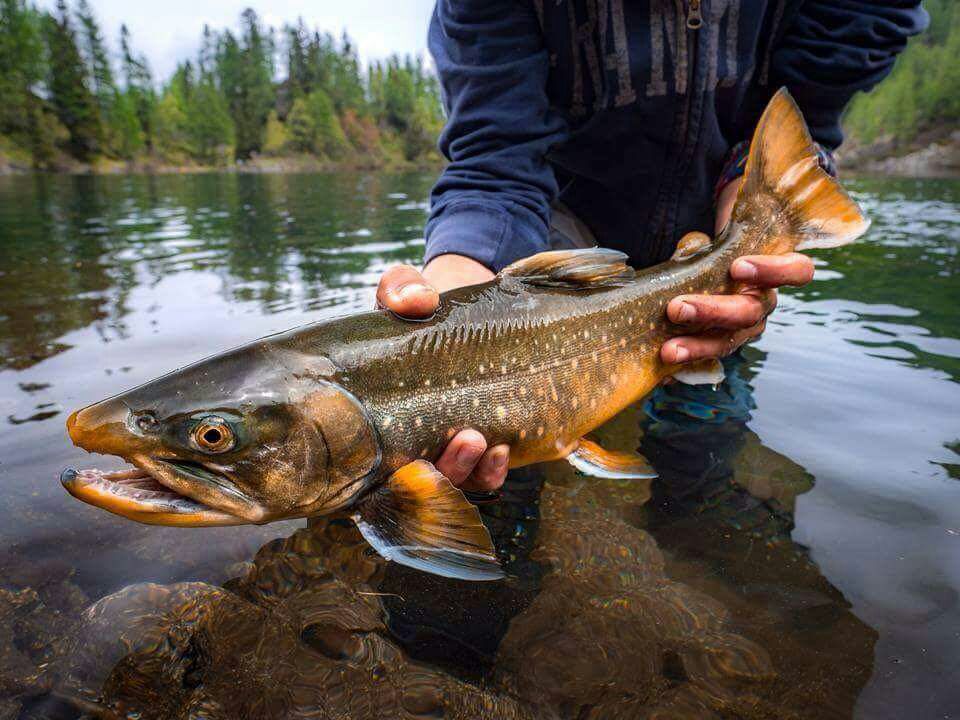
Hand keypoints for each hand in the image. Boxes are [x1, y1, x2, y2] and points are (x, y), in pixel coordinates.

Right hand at [376, 254, 508, 491]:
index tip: (406, 457)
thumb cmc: (426, 308)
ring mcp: (441, 448)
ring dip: (467, 471)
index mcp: (373, 411)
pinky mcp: (477, 451)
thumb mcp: (408, 291)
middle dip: (442, 469)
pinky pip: (482, 478)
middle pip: (414, 481)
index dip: (378, 474)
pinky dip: (491, 471)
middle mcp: (403, 439)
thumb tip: (413, 302)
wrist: (471, 311)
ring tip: (483, 442)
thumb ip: (401, 288)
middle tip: (466, 438)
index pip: (364, 461)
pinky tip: (503, 450)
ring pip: (450, 483)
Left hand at [660, 180, 813, 364]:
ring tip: (669, 351)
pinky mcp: (716, 346)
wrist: (687, 272)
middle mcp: (760, 303)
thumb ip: (719, 205)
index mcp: (771, 272)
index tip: (737, 268)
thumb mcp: (716, 222)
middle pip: (748, 312)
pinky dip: (684, 364)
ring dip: (696, 347)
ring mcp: (740, 329)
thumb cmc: (709, 241)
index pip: (797, 270)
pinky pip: (704, 360)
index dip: (773, 271)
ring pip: (726, 342)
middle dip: (713, 312)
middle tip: (676, 308)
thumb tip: (698, 222)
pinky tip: (664, 368)